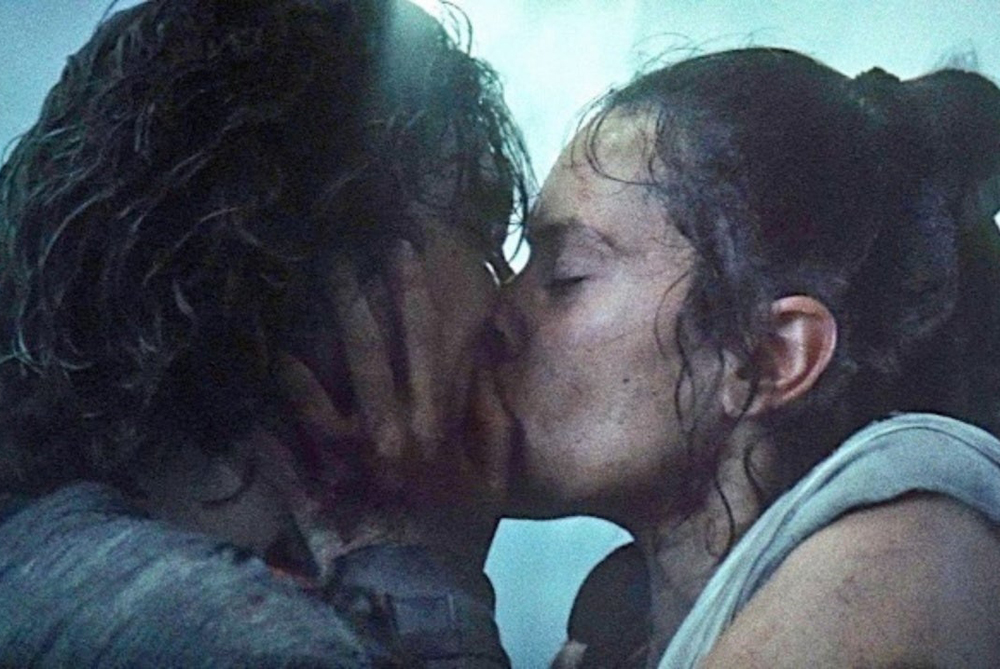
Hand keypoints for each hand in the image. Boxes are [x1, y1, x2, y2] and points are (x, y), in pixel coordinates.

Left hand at [256, 240, 511, 581]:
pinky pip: (279, 449)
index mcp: (432, 423)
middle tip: (332, 253)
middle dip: (350, 296)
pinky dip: (259, 419)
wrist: (422, 589)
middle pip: (365, 350)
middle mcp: (387, 431)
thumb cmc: (459, 530)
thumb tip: (484, 363)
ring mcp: (346, 460)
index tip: (399, 247)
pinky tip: (242, 384)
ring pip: (313, 391)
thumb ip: (493, 418)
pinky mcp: (315, 487)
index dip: (410, 291)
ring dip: (296, 345)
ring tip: (281, 303)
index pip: (422, 342)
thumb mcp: (494, 476)